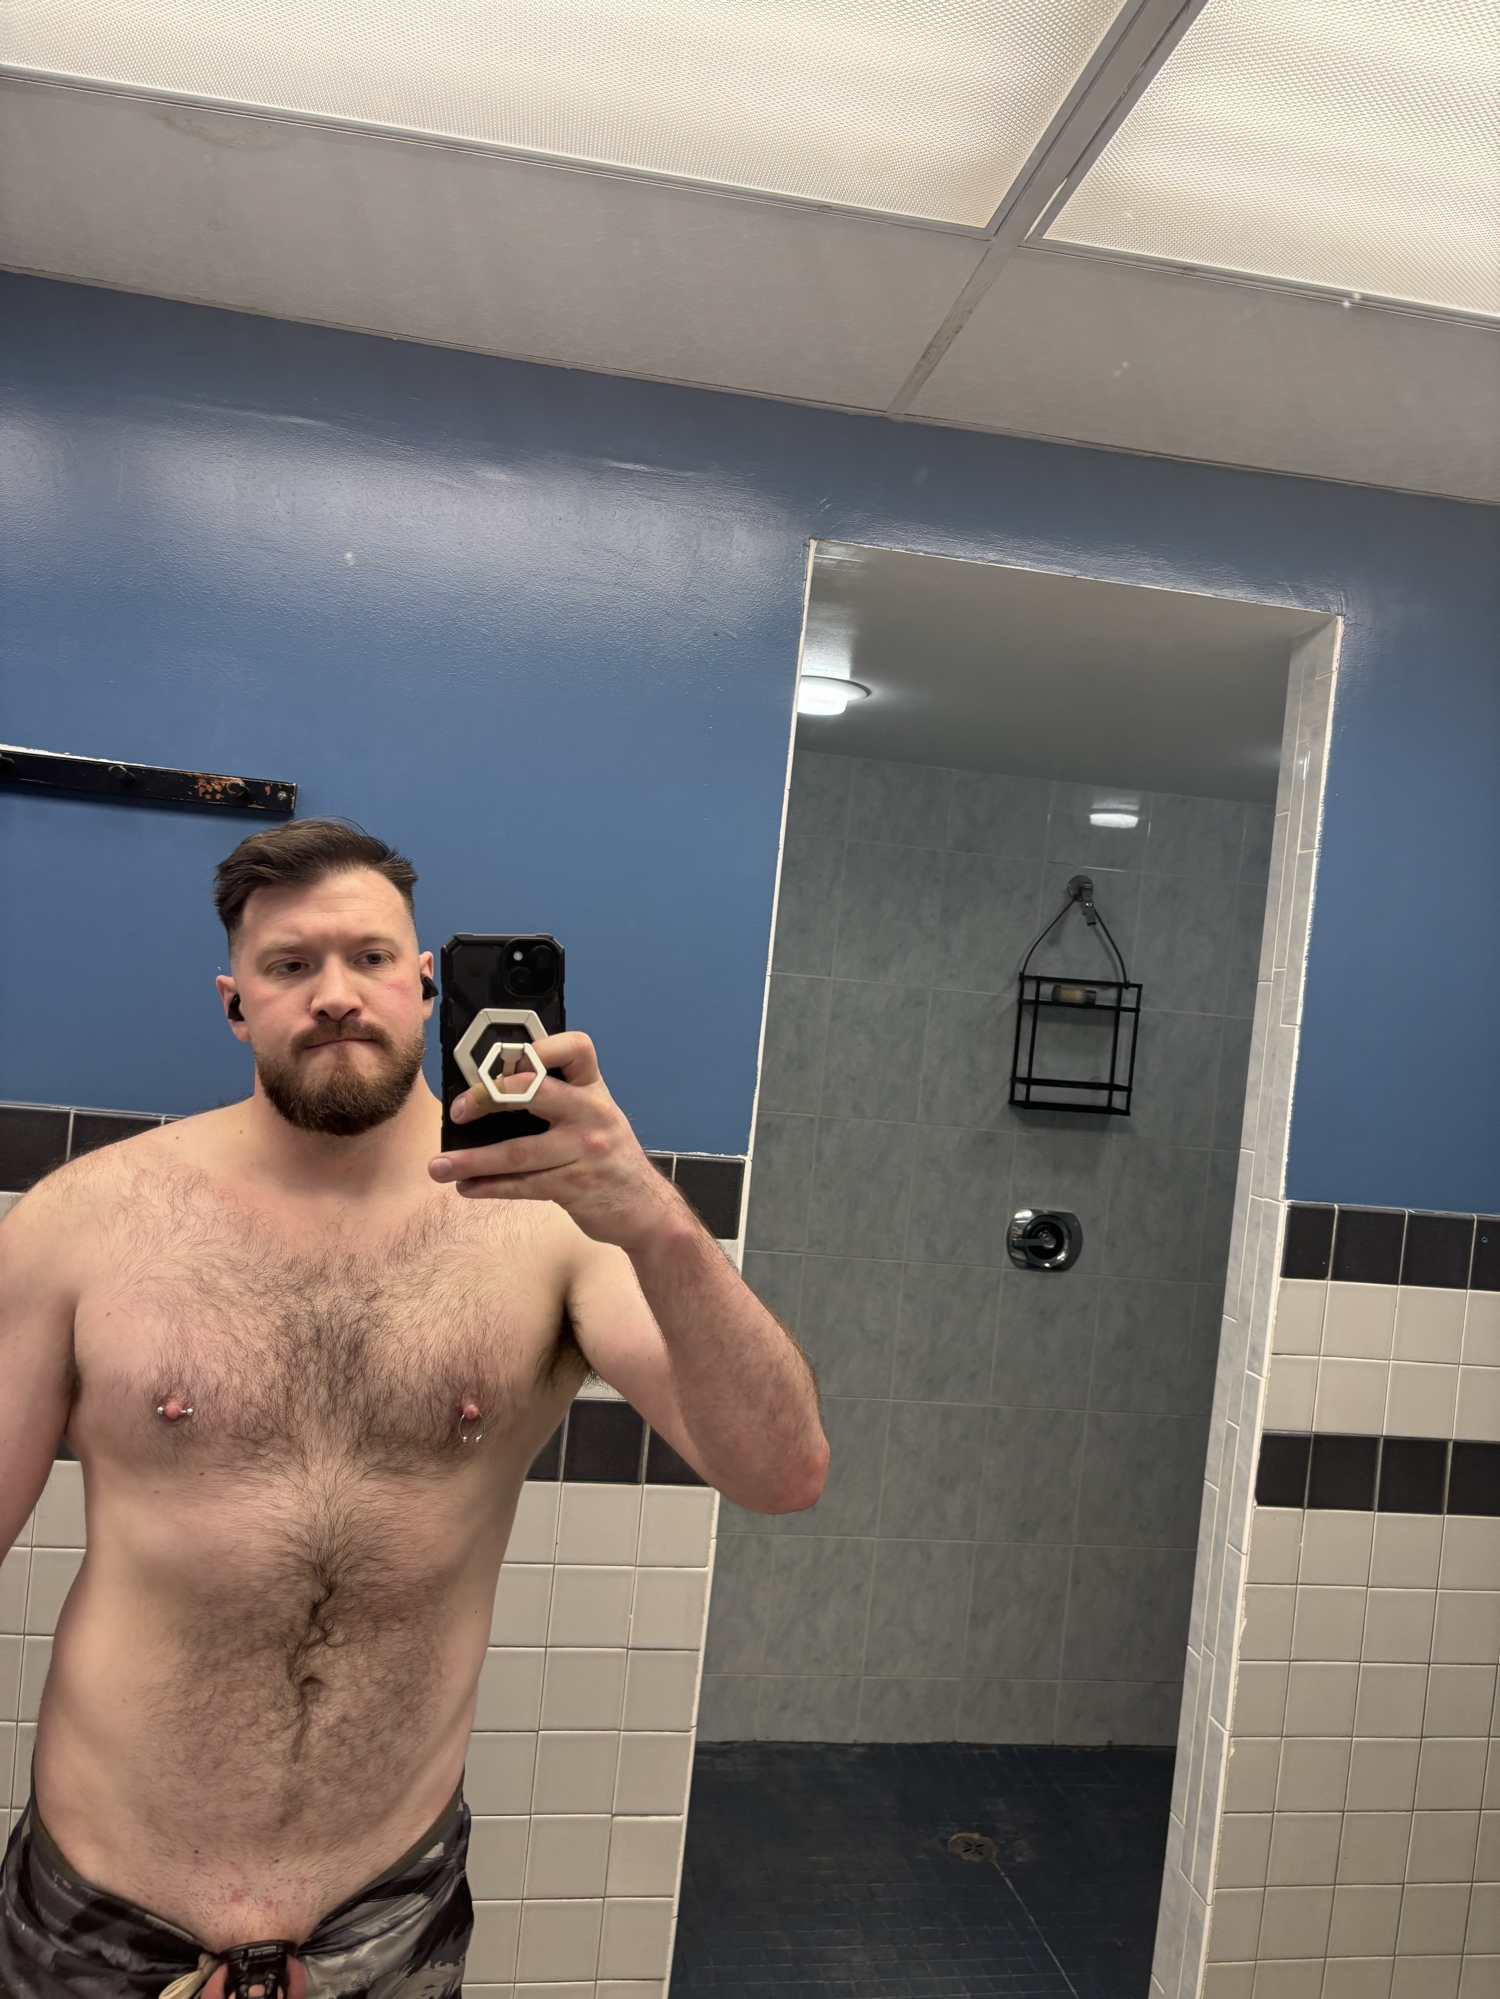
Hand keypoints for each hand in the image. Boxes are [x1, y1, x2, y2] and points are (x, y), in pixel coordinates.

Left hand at [428, 1031, 683, 1250]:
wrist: (647, 1211)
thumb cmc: (609, 1159)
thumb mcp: (598, 1118)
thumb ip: (559, 1101)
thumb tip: (490, 1095)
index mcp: (594, 1089)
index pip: (575, 1048)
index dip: (541, 1046)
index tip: (504, 1055)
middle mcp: (592, 1113)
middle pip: (534, 1092)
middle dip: (488, 1098)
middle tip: (457, 1111)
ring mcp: (585, 1150)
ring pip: (518, 1151)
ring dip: (472, 1160)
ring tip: (439, 1166)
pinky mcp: (576, 1186)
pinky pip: (523, 1184)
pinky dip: (489, 1186)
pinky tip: (467, 1187)